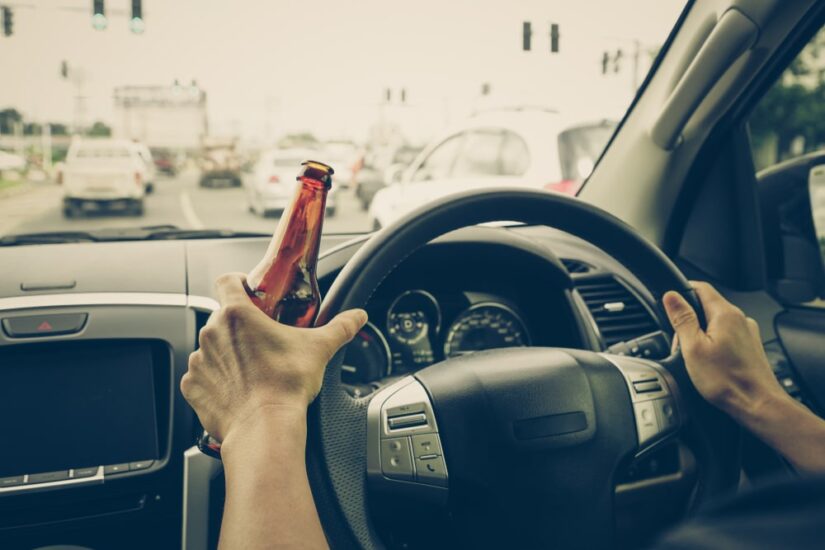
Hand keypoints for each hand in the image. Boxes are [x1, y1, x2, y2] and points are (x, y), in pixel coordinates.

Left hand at [181, 272, 367, 443]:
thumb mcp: (319, 349)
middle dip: (241, 326)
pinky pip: (202, 375)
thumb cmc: (286, 386)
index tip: (251, 293)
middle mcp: (212, 333)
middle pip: (223, 317)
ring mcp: (199, 360)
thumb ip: (340, 327)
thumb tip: (357, 317)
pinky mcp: (192, 386)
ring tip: (252, 369)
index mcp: (237, 314)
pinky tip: (238, 389)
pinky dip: (216, 380)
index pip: (227, 280)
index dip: (238, 283)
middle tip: (263, 341)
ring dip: (228, 353)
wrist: (264, 428)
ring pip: (212, 347)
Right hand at [662, 281, 786, 420]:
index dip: (682, 291)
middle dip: (689, 321)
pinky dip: (714, 344)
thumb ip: (682, 319)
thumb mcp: (693, 348)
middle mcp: (740, 319)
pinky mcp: (749, 347)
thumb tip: (671, 296)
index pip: (701, 287)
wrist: (757, 404)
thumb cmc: (727, 381)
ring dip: (701, 335)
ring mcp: (747, 333)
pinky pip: (726, 336)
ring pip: (716, 323)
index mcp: (725, 314)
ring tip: (696, 359)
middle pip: (707, 307)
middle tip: (681, 344)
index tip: (670, 303)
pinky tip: (711, 364)